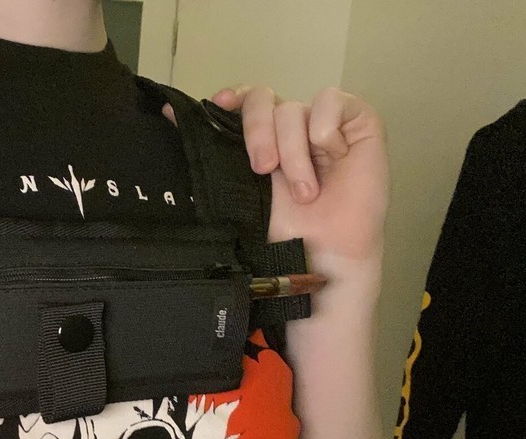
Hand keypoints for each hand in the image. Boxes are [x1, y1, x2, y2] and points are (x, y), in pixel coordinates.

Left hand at [167, 86, 388, 265]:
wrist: (324, 253)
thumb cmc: (286, 230)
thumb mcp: (237, 189)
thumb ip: (214, 151)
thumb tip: (168, 113)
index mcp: (262, 139)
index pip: (245, 99)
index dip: (233, 97)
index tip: (220, 105)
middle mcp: (289, 126)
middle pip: (263, 98)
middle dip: (257, 132)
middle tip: (263, 170)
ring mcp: (322, 121)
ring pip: (292, 109)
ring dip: (294, 153)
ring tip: (306, 192)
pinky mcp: (357, 120)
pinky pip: (330, 101)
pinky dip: (325, 131)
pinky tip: (333, 158)